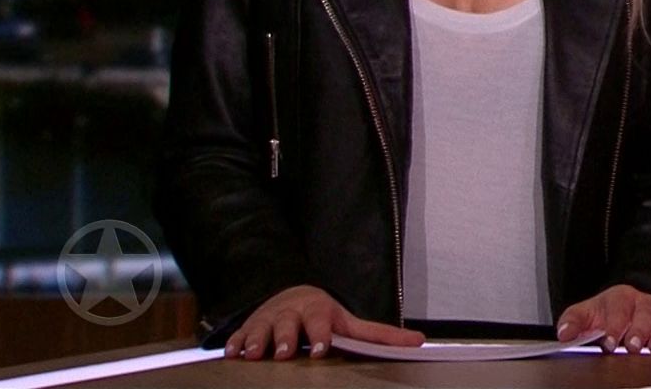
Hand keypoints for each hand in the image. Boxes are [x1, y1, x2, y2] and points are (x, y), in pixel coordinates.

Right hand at [224, 284, 423, 359]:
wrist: (290, 296)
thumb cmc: (324, 316)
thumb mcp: (350, 322)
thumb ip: (380, 336)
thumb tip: (420, 342)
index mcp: (318, 312)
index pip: (320, 323)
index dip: (320, 335)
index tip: (321, 348)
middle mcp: (292, 314)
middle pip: (287, 325)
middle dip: (284, 338)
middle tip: (283, 353)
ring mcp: (268, 320)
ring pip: (260, 330)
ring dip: (256, 342)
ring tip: (252, 355)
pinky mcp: (248, 328)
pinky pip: (238, 336)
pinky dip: (234, 344)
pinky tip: (231, 355)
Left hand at [556, 284, 650, 353]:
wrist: (629, 306)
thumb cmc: (608, 314)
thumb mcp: (587, 314)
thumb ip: (573, 322)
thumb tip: (564, 334)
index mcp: (621, 298)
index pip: (619, 308)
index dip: (615, 325)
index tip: (610, 341)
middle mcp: (644, 303)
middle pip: (646, 313)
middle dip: (640, 330)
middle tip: (634, 346)